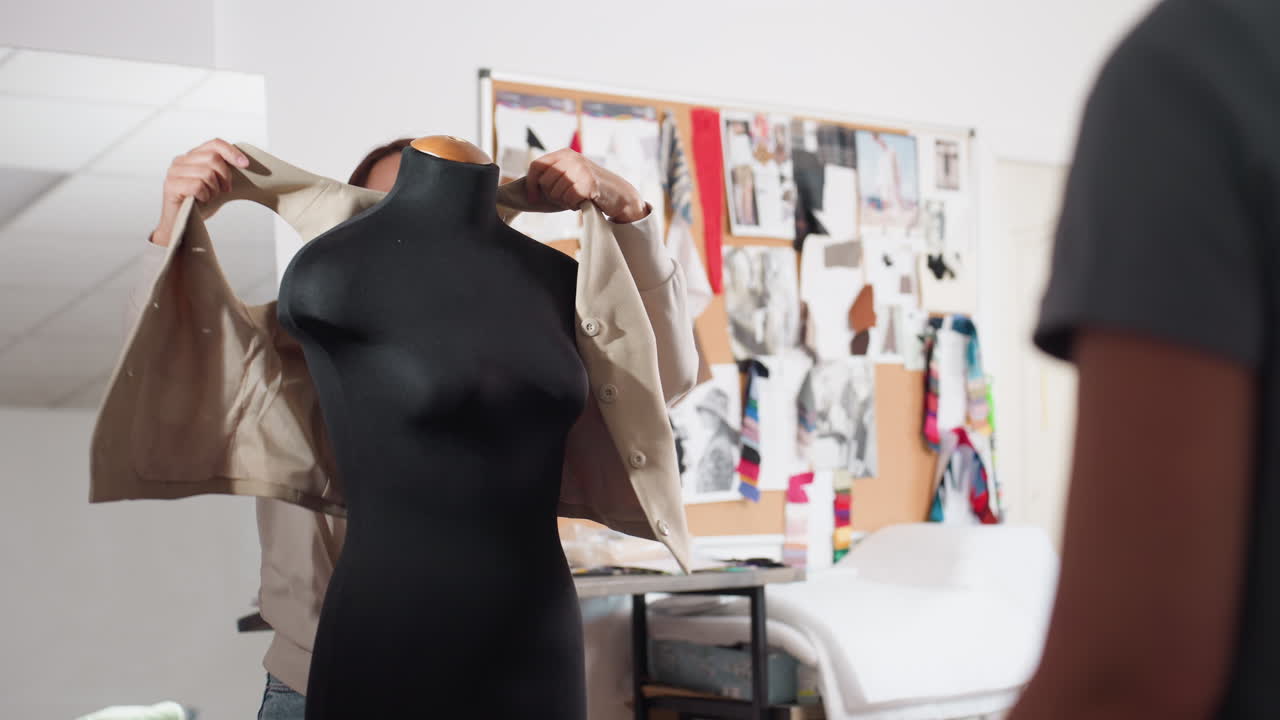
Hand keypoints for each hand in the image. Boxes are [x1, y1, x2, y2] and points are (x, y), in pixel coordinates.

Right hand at [149, 138, 249, 246]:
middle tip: (225, 190)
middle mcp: (181, 160)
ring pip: (207, 173)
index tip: (245, 164)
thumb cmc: (201, 204)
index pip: (215, 144)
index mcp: (193, 156)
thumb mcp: (217, 183)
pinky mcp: (171, 185)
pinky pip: (197, 185)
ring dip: (214, 189)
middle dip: (225, 176)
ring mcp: (174, 172)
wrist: (183, 223)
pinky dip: (205, 195)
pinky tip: (201, 200)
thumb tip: (245, 163)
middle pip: (213, 158)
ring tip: (210, 196)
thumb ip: (223, 170)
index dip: (232, 152)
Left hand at [524, 148, 648, 222]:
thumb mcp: (571, 173)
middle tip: (566, 198)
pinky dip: (573, 205)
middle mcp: (572, 158)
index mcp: (565, 153)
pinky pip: (568, 199)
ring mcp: (580, 169)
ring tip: (576, 198)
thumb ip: (554, 174)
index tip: (533, 197)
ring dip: (564, 201)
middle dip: (552, 195)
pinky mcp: (588, 183)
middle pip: (544, 181)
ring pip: (555, 192)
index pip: (537, 166)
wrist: (619, 194)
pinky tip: (582, 201)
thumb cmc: (591, 187)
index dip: (531, 184)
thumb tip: (530, 185)